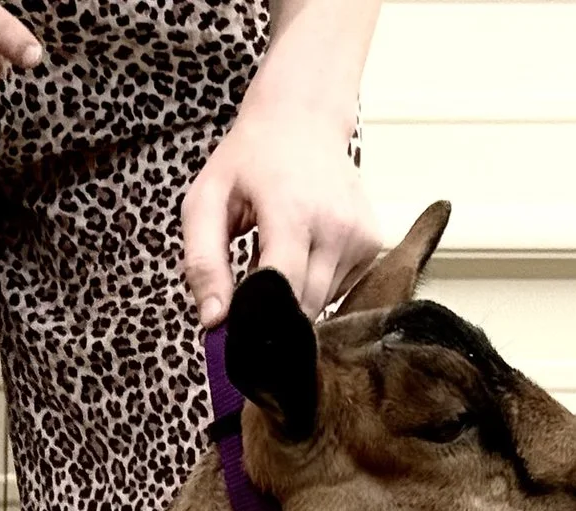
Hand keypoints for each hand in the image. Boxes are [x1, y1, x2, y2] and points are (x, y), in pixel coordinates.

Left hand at [181, 104, 380, 326]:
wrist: (303, 119)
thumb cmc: (249, 159)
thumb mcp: (206, 202)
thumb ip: (203, 262)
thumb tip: (213, 321)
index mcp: (293, 214)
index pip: (281, 292)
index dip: (254, 319)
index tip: (233, 325)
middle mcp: (336, 226)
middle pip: (303, 307)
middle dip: (272, 311)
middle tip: (247, 285)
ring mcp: (361, 235)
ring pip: (321, 303)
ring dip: (292, 296)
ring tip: (275, 256)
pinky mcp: (372, 242)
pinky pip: (338, 289)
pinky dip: (314, 283)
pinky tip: (301, 252)